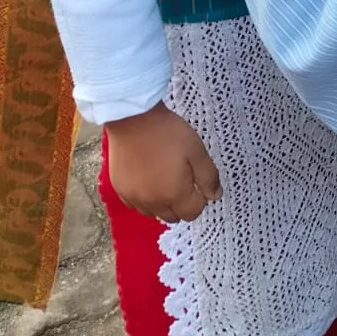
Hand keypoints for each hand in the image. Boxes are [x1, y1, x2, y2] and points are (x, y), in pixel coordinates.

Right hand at [105, 102, 220, 222]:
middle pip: (173, 216)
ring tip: (165, 177)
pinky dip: (145, 198)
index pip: (193, 213)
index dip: (200, 198)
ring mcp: (134, 198)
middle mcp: (153, 203)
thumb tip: (215, 196)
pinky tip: (148, 178)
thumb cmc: (168, 133)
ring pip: (154, 213)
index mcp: (174, 194)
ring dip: (163, 203)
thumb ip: (208, 177)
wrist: (133, 119)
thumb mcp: (196, 150)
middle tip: (182, 178)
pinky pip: (137, 204)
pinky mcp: (121, 190)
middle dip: (182, 203)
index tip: (197, 180)